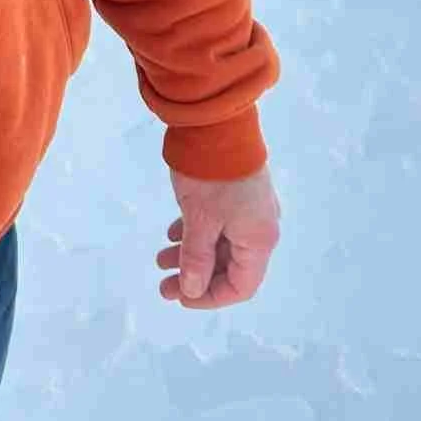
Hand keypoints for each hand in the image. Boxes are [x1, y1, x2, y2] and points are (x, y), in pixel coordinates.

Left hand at [156, 163, 280, 309]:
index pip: (241, 286)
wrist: (216, 122)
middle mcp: (260, 227)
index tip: (181, 296)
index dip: (210, 298)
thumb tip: (193, 290)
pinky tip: (173, 234)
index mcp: (259, 239)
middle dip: (196, 279)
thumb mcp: (200, 220)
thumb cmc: (211, 176)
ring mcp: (249, 208)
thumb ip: (197, 258)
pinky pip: (218, 224)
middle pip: (229, 267)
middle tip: (164, 285)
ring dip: (192, 255)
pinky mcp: (236, 192)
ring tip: (161, 259)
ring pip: (221, 244)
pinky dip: (196, 233)